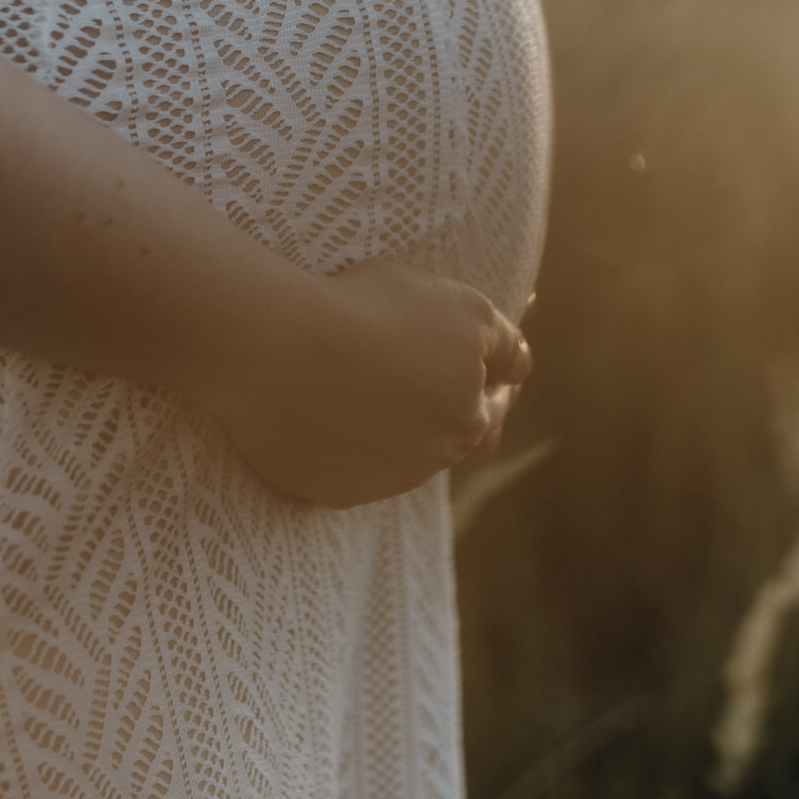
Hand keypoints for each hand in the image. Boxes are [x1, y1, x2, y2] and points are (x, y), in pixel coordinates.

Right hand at [206, 259, 532, 507]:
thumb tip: (519, 368)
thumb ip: (503, 344)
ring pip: (393, 455)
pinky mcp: (317, 489)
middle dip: (440, 406)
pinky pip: (336, 466)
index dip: (491, 380)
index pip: (495, 408)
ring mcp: (368, 481)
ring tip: (361, 381)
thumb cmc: (373, 312)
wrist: (279, 345)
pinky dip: (337, 442)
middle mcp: (424, 464)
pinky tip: (318, 406)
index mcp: (466, 423)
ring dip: (390, 427)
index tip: (478, 360)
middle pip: (445, 436)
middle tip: (418, 368)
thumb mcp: (463, 309)